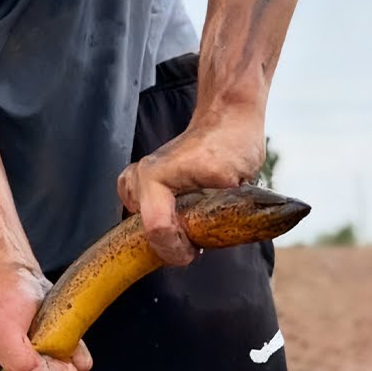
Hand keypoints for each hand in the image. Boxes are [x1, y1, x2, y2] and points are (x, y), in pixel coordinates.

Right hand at [117, 103, 266, 265]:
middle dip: (171, 245)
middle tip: (196, 242)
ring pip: (137, 225)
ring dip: (163, 234)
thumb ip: (223, 213)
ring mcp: (136, 179)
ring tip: (185, 229)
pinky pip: (137, 213)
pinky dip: (154, 221)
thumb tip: (219, 238)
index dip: (176, 248)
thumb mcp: (235, 181)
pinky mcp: (139, 183)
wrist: (227, 119)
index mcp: (156, 176)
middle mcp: (139, 177)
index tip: (196, 251)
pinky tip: (172, 218)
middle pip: (145, 232)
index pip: (157, 228)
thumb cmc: (232, 144)